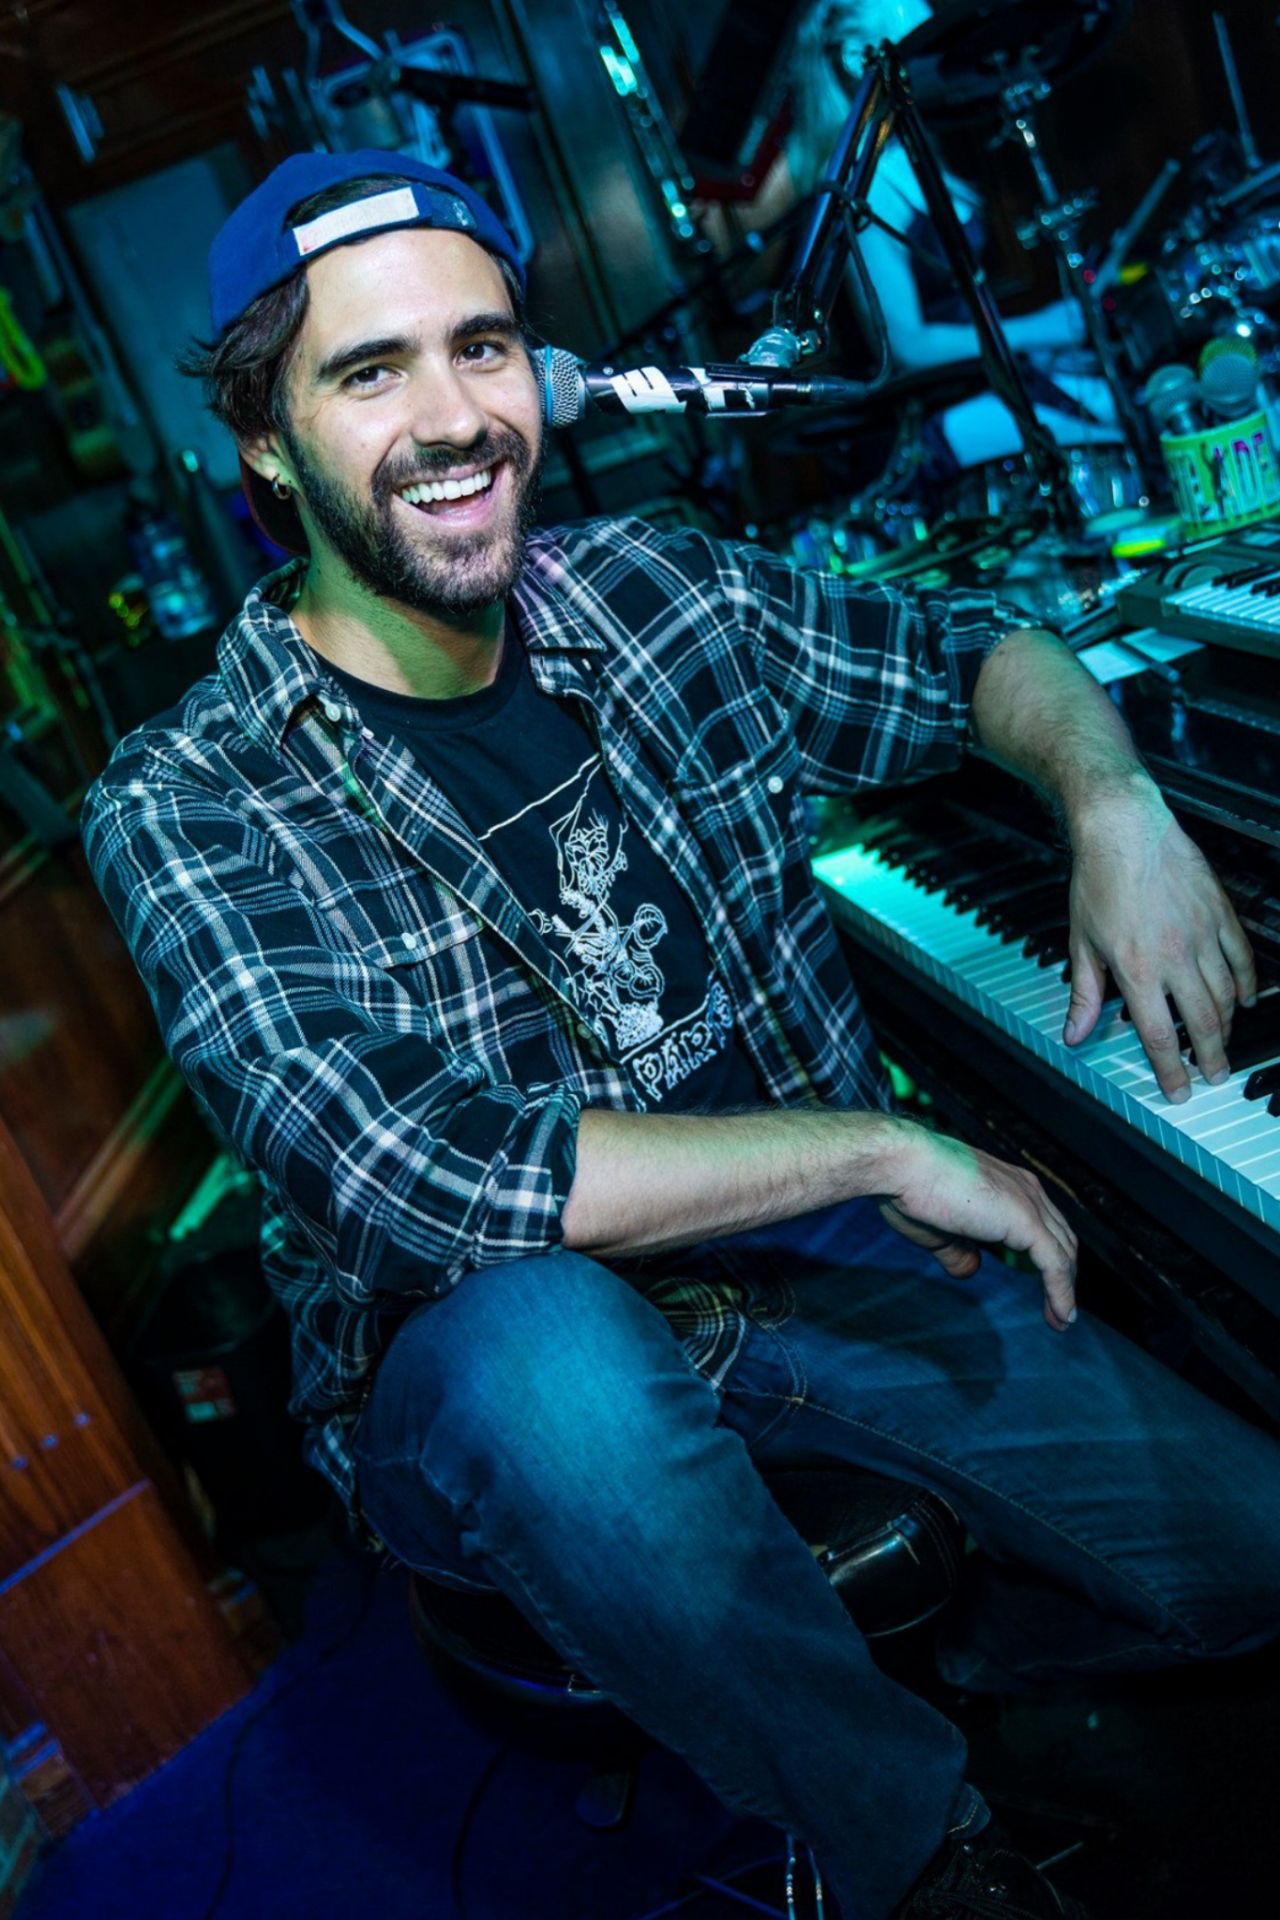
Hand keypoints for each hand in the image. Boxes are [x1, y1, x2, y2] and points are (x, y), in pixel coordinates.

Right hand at [878, 1122, 1077, 1329]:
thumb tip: (973, 1269)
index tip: (1043, 1289)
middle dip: (1063, 1276)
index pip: (1043, 1226)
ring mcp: (1028, 1204)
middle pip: (1061, 1239)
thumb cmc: (910, 1191)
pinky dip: (1061, 1291)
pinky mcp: (1025, 1221)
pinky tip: (1061, 1315)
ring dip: (1065, 1289)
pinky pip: (1054, 1263)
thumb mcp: (939, 1233)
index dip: (1047, 1258)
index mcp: (1008, 1185)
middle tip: (1059, 1311)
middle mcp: (1026, 1190)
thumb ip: (960, 1253)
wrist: (903, 1165)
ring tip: (1062, 1320)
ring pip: (1063, 1253)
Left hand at [1063, 782, 1255, 1100]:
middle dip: (1209, 1057)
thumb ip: (1084, 993)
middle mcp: (1175, 957)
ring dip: (1227, 1024)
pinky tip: (1247, 998)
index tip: (1178, 1091)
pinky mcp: (1219, 913)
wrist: (1124, 827)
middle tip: (1215, 1076)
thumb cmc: (1098, 880)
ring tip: (1223, 1043)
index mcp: (1138, 970)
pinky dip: (1247, 983)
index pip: (1158, 1035)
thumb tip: (1075, 1033)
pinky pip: (1242, 957)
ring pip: (1226, 994)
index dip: (1170, 1070)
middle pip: (1202, 1022)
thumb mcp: (1081, 942)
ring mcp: (1203, 935)